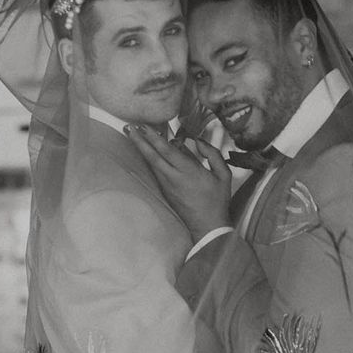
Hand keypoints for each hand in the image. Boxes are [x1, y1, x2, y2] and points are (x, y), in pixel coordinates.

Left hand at [125, 125, 231, 241]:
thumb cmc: (217, 199)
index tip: (143, 126)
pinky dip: (149, 159)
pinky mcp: (165, 192)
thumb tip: (198, 141)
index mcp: (189, 171)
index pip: (167, 150)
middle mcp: (174, 177)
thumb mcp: (224, 175)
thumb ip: (212, 154)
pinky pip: (155, 171)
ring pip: (151, 164)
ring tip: (132, 135)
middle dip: (139, 140)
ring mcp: (167, 185)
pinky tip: (146, 151)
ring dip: (141, 149)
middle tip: (128, 127)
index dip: (154, 137)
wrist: (208, 226)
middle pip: (152, 156)